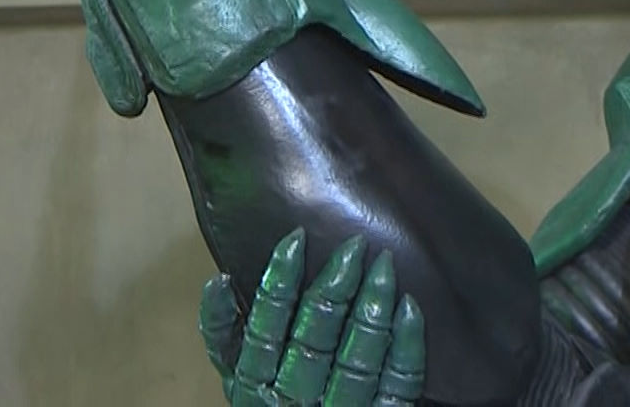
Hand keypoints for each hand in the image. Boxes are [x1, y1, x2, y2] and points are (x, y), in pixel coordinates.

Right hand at [200, 228, 425, 406]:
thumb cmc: (270, 406)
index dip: (279, 282)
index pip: (265, 328)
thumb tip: (218, 280)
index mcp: (254, 387)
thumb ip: (222, 335)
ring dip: (372, 310)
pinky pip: (397, 387)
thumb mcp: (236, 378)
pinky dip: (406, 348)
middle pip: (315, 338)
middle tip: (355, 245)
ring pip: (357, 359)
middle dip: (335, 288)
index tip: (296, 238)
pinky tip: (411, 309)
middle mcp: (293, 402)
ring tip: (384, 266)